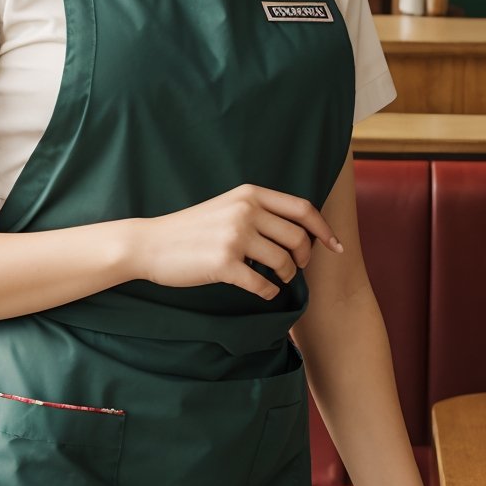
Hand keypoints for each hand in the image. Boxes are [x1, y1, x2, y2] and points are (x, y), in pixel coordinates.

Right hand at [133, 183, 343, 298]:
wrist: (149, 244)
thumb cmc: (190, 230)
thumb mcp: (226, 207)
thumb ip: (258, 211)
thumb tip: (298, 232)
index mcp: (249, 194)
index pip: (302, 209)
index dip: (324, 229)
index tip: (335, 246)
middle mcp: (245, 211)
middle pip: (298, 238)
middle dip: (304, 257)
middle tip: (295, 268)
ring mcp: (234, 237)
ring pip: (283, 262)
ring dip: (285, 276)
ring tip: (276, 279)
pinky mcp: (223, 264)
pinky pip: (263, 284)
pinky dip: (269, 292)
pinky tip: (263, 291)